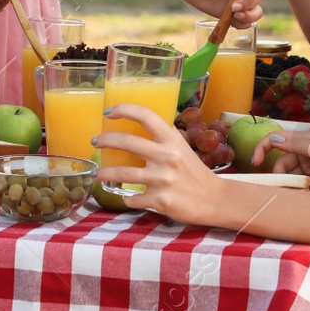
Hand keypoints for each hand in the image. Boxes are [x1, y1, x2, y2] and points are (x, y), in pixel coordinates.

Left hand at [92, 104, 221, 223]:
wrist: (214, 200)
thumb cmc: (195, 171)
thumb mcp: (182, 148)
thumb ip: (162, 139)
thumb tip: (136, 127)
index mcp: (172, 139)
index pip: (146, 115)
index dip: (124, 109)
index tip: (108, 112)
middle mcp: (167, 156)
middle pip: (127, 142)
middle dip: (105, 140)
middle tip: (95, 142)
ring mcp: (162, 179)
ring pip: (122, 174)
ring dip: (105, 173)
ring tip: (97, 173)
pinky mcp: (160, 200)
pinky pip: (133, 199)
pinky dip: (126, 198)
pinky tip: (126, 197)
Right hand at [255, 131, 309, 191]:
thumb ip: (297, 145)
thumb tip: (273, 139)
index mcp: (304, 139)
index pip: (275, 140)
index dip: (262, 149)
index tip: (254, 164)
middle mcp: (305, 152)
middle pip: (281, 162)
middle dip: (280, 174)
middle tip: (287, 186)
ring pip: (290, 176)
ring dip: (293, 184)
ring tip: (307, 189)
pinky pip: (302, 185)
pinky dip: (304, 189)